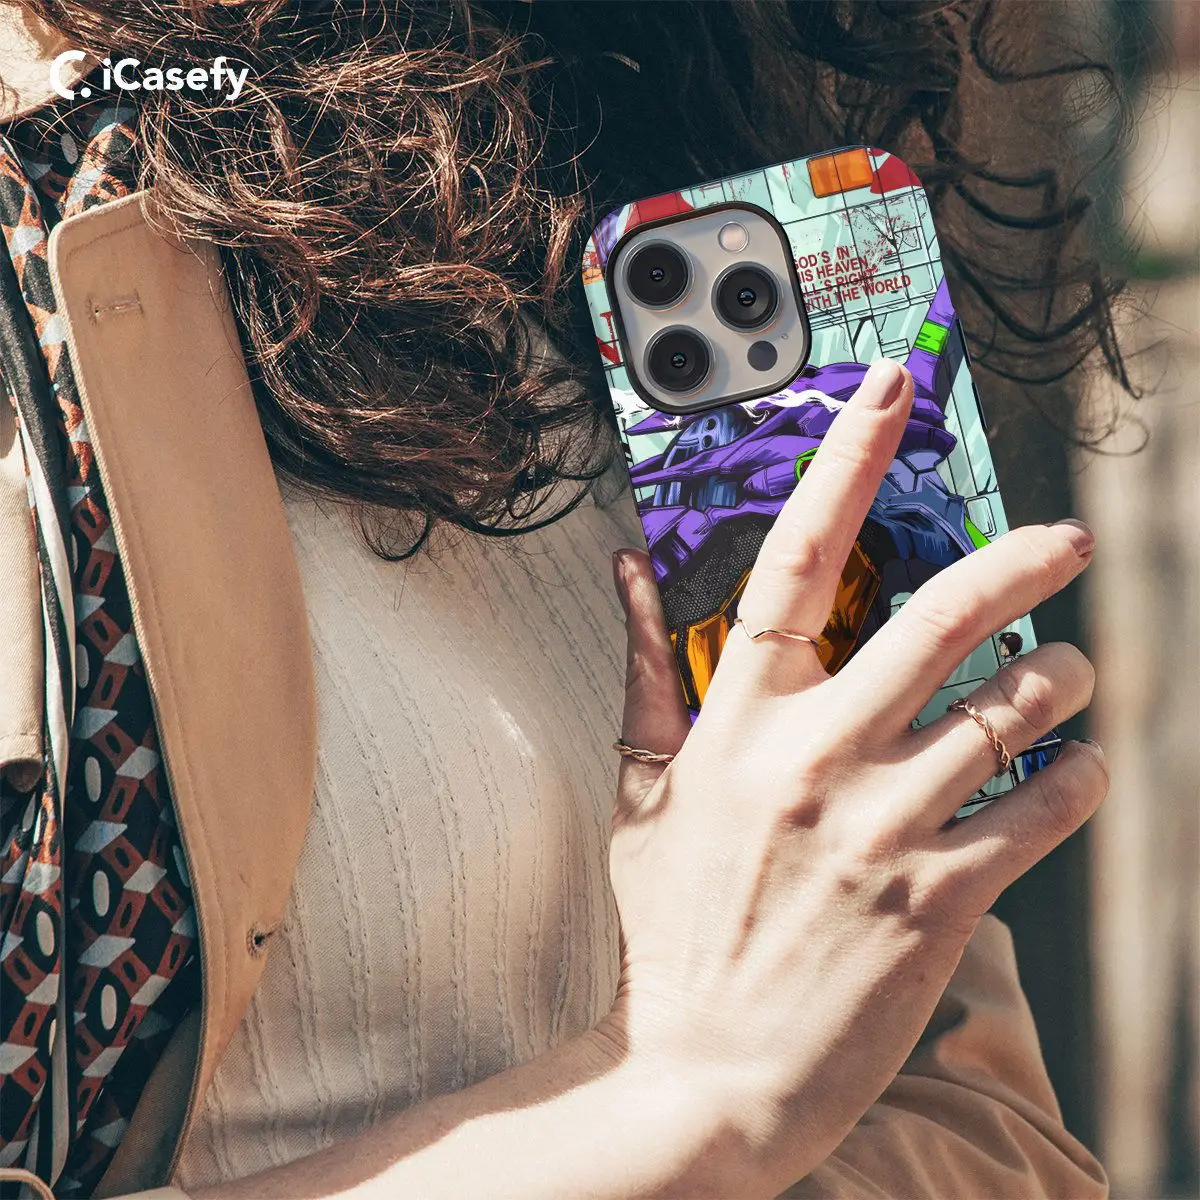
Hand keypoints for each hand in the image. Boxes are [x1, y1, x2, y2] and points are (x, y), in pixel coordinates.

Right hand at [603, 359, 1106, 1195]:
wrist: (703, 1073)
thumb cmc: (671, 929)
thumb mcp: (642, 794)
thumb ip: (647, 674)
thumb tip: (628, 572)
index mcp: (738, 722)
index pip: (794, 559)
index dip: (845, 462)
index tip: (891, 391)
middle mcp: (814, 757)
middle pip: (939, 618)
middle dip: (1022, 562)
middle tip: (1066, 540)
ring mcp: (881, 826)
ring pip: (1010, 710)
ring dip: (1062, 681)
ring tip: (1072, 676)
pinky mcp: (939, 899)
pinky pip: (1040, 809)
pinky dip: (1077, 777)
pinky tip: (1077, 769)